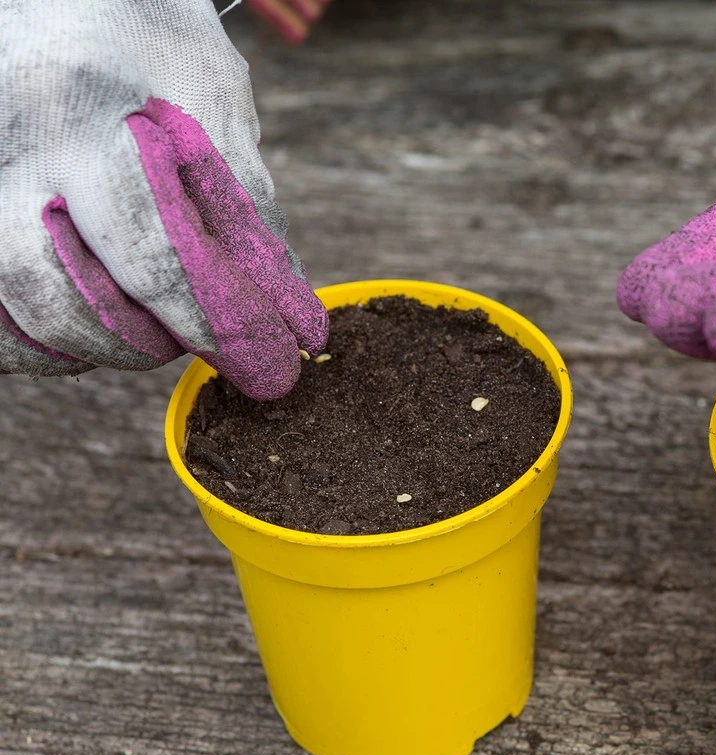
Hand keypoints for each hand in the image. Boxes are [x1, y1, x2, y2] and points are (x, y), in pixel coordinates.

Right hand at [0, 0, 327, 398]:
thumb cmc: (145, 37)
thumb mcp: (210, 93)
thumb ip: (245, 198)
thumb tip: (286, 304)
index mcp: (83, 106)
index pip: (145, 240)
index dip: (208, 313)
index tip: (264, 353)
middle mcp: (8, 141)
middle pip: (53, 286)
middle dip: (137, 338)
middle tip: (193, 341)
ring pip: (10, 304)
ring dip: (88, 345)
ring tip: (149, 336)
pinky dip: (34, 340)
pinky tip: (88, 332)